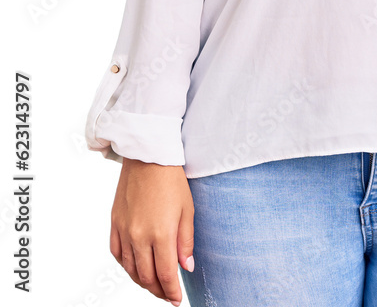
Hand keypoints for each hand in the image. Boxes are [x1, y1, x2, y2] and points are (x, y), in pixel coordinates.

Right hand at [110, 159, 194, 304]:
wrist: (148, 157)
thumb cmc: (172, 180)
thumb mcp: (188, 210)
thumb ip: (186, 242)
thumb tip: (186, 267)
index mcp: (161, 233)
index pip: (165, 274)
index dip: (171, 291)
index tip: (177, 300)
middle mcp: (139, 236)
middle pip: (146, 276)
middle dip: (158, 290)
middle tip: (168, 295)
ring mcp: (124, 230)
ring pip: (130, 269)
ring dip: (142, 282)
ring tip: (154, 285)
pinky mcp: (115, 223)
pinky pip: (117, 254)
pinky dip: (127, 266)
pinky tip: (136, 267)